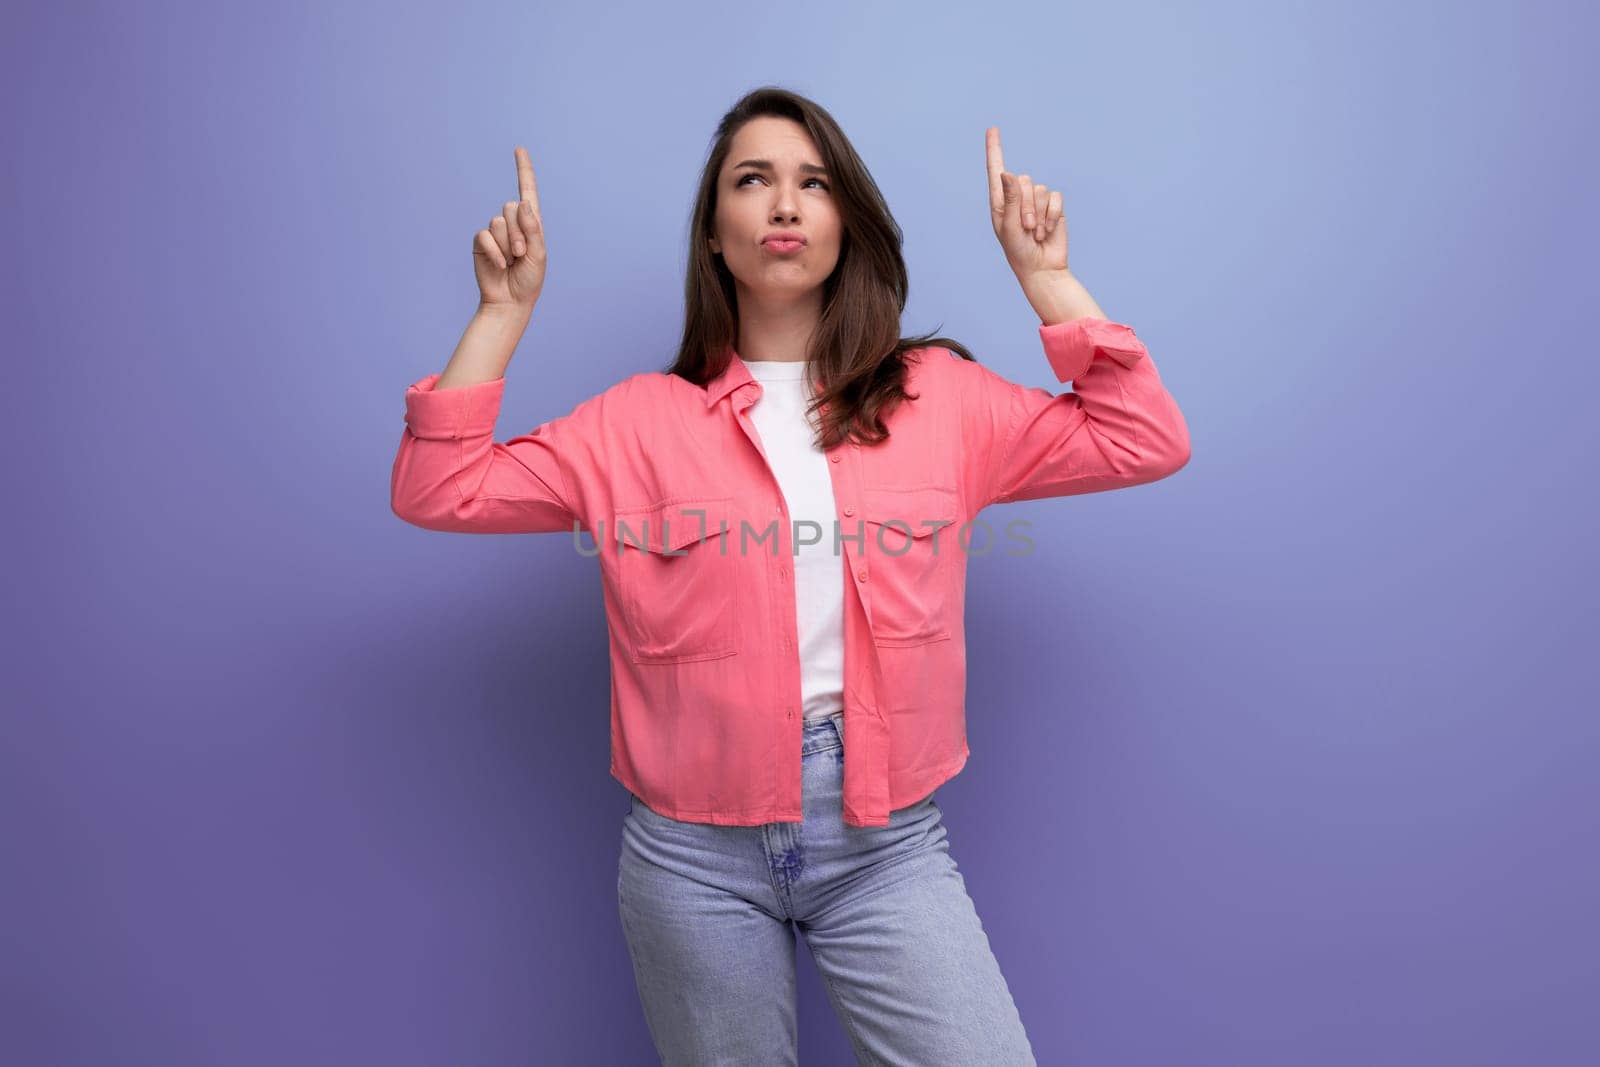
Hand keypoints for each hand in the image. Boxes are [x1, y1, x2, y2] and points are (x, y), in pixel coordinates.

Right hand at [473, 146, 547, 311]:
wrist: (510, 301)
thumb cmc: (529, 280)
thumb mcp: (539, 255)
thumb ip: (533, 229)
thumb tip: (522, 202)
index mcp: (531, 224)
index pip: (527, 191)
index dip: (523, 170)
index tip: (519, 149)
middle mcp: (512, 223)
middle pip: (511, 207)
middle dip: (519, 233)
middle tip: (522, 254)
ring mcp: (495, 232)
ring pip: (499, 221)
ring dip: (508, 244)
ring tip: (512, 261)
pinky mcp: (481, 241)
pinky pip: (485, 234)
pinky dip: (494, 251)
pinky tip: (500, 264)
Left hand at [986, 126, 1067, 278]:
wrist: (1042, 268)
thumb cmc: (1019, 252)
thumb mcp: (1010, 227)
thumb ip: (1011, 200)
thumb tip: (1007, 173)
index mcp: (1000, 202)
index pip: (997, 170)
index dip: (995, 149)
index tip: (992, 129)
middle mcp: (1018, 198)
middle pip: (1024, 180)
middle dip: (1026, 206)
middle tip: (1025, 228)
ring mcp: (1037, 202)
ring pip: (1041, 190)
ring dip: (1039, 214)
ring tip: (1036, 233)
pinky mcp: (1054, 207)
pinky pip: (1055, 197)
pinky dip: (1052, 215)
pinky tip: (1048, 230)